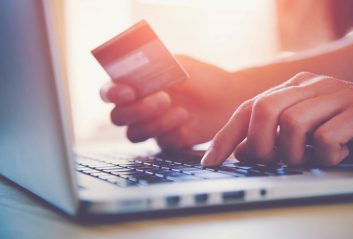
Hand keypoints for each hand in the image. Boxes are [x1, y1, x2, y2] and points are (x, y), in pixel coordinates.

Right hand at [100, 55, 243, 148]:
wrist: (227, 98)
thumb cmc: (202, 77)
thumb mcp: (180, 64)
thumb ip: (157, 66)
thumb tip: (137, 69)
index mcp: (136, 86)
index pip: (109, 92)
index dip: (112, 93)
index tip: (128, 92)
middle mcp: (138, 108)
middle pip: (118, 117)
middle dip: (138, 110)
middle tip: (165, 99)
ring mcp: (152, 126)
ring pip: (134, 134)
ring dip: (155, 124)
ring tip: (182, 111)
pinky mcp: (168, 141)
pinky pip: (159, 144)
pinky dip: (172, 134)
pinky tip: (188, 123)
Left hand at [201, 72, 352, 166]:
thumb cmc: (350, 128)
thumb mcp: (307, 133)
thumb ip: (275, 137)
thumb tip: (242, 151)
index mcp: (294, 88)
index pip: (249, 108)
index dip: (226, 136)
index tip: (210, 161)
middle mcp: (312, 86)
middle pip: (264, 109)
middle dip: (258, 144)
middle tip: (269, 161)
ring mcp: (337, 95)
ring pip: (292, 122)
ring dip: (294, 152)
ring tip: (309, 158)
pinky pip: (327, 137)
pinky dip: (326, 155)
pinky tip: (339, 155)